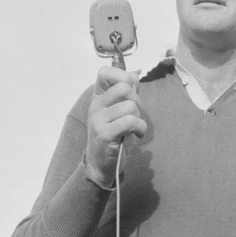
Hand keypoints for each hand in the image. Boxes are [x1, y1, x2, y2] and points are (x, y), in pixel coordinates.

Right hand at [85, 66, 146, 185]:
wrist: (102, 164)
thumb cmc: (114, 135)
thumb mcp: (120, 110)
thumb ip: (128, 92)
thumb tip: (135, 73)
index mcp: (98, 96)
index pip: (104, 72)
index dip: (122, 76)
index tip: (129, 92)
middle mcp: (95, 105)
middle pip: (124, 86)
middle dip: (137, 100)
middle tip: (135, 114)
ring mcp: (98, 120)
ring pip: (130, 105)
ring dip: (139, 117)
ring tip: (134, 127)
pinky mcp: (105, 134)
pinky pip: (131, 121)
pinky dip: (140, 128)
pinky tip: (138, 134)